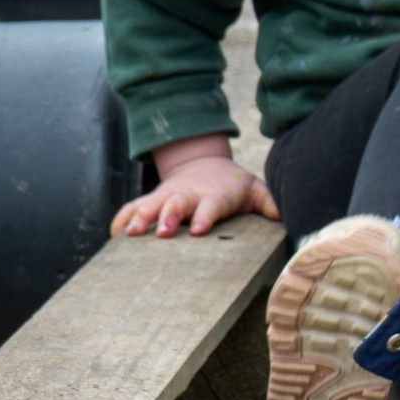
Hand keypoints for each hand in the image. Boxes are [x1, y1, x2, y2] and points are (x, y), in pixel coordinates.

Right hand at [113, 133, 277, 237]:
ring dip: (139, 218)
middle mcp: (189, 196)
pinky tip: (113, 235)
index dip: (205, 216)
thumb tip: (286, 215)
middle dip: (167, 216)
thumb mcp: (254, 190)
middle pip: (176, 204)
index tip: (197, 230)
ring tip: (128, 235)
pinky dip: (121, 219)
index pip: (211, 206)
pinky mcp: (151, 200)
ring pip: (150, 205)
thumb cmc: (233, 186)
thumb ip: (269, 201)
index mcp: (215, 196)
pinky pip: (131, 208)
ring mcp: (167, 196)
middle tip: (160, 232)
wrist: (205, 165)